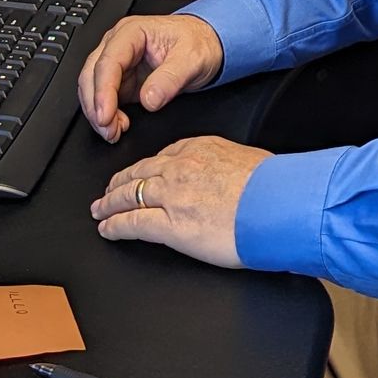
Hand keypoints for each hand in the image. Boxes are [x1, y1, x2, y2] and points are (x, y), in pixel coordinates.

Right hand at [77, 13, 223, 142]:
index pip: (108, 61)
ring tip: (112, 132)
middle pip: (92, 74)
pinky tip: (116, 126)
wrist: (209, 43)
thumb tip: (148, 100)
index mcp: (132, 32)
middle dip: (95, 105)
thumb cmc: (199, 42)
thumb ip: (171, 79)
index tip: (105, 115)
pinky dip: (106, 114)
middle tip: (107, 129)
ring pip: (93, 87)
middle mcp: (119, 44)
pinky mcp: (123, 79)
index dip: (102, 91)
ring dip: (97, 112)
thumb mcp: (192, 58)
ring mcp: (119, 62)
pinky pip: (104, 97)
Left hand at [90, 136, 269, 267]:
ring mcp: (172, 195)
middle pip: (139, 172)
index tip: (140, 175)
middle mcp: (180, 167)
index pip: (162, 156)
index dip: (145, 168)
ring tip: (99, 210)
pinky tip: (106, 229)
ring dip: (109, 203)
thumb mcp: (246, 162)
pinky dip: (114, 225)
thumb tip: (224, 179)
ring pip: (128, 195)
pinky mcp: (170, 225)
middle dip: (119, 182)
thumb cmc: (272, 187)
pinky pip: (132, 222)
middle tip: (107, 190)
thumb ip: (224, 166)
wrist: (278, 204)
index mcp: (199, 148)